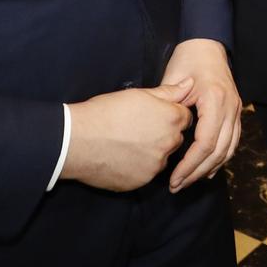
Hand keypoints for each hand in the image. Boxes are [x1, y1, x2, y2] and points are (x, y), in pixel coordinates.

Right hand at [61, 79, 194, 190]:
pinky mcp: (141, 182)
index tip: (153, 115)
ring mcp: (155, 166)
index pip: (185, 118)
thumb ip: (168, 92)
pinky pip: (145, 173)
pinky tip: (120, 157)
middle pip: (175, 139)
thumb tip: (189, 84)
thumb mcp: (139, 94)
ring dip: (151, 152)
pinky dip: (137, 167)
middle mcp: (169, 144)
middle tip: (138, 128)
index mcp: (171, 119)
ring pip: (161, 158)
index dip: (170, 115)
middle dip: (163, 134)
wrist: (77, 140)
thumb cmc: (106, 112)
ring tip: (126, 143)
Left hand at [161, 39, 241, 190]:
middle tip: (178, 186)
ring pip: (229, 149)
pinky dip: (221, 158)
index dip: (190, 165)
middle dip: (197, 172)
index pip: (205, 142)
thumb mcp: (173, 80)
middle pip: (218, 151)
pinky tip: (208, 169)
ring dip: (210, 168)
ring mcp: (236, 110)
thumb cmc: (187, 59)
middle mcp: (231, 107)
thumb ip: (168, 107)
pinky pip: (233, 141)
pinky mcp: (236, 112)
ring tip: (190, 181)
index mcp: (215, 100)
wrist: (207, 44)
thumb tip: (160, 135)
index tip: (175, 178)